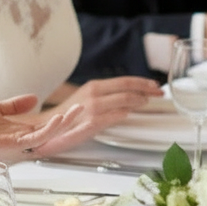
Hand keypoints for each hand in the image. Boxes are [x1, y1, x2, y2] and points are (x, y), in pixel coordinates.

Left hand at [0, 95, 84, 163]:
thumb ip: (12, 106)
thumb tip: (34, 98)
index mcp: (14, 131)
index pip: (42, 126)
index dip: (59, 119)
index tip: (76, 107)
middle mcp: (17, 140)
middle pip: (50, 132)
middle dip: (69, 122)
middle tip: (87, 109)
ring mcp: (14, 145)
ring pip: (47, 135)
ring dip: (65, 124)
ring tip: (81, 111)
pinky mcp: (9, 145)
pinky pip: (34, 137)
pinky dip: (50, 129)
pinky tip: (61, 119)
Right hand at [27, 77, 163, 155]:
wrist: (48, 125)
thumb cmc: (69, 113)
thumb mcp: (87, 96)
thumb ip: (106, 95)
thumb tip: (127, 95)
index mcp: (94, 86)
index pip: (125, 80)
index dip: (143, 82)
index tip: (154, 85)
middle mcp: (95, 94)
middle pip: (129, 89)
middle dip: (148, 91)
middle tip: (159, 93)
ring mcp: (94, 108)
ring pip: (125, 102)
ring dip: (140, 101)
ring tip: (147, 102)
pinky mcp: (93, 122)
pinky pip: (116, 116)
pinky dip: (127, 113)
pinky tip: (132, 114)